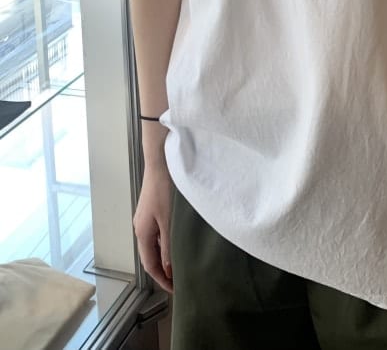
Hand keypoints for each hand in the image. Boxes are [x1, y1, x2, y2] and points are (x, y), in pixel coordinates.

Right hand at [133, 162, 173, 293]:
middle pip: (150, 256)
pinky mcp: (151, 211)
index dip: (161, 279)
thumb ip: (168, 245)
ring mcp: (145, 219)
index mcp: (142, 233)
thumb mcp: (169, 221)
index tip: (174, 289)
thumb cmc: (164, 189)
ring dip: (165, 257)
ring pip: (154, 245)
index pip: (150, 265)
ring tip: (180, 264)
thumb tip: (168, 268)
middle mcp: (140, 228)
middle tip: (179, 280)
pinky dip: (166, 243)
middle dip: (163, 271)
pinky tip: (177, 243)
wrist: (160, 163)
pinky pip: (157, 234)